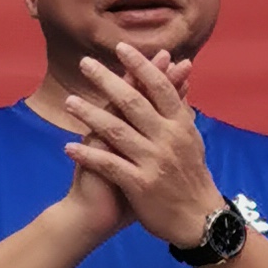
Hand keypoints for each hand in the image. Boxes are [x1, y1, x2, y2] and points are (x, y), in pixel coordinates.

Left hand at [63, 45, 226, 250]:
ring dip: (90, 115)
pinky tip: (68, 147)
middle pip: (134, 103)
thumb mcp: (191, 138)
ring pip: (117, 131)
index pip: (159, 87)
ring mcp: (154, 161)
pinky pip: (109, 165)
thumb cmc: (192, 175)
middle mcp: (168, 139)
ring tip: (69, 102)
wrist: (199, 220)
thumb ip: (178, 107)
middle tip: (85, 64)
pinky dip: (88, 155)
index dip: (141, 66)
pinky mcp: (140, 184)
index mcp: (181, 125)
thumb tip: (175, 72)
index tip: (121, 48)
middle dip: (107, 81)